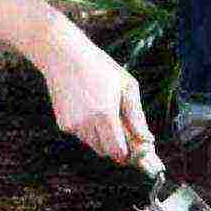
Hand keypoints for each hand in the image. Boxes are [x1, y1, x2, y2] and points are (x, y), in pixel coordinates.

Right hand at [41, 39, 154, 163]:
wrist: (63, 56)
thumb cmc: (99, 67)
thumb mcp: (126, 86)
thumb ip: (137, 117)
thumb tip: (147, 140)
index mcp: (105, 115)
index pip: (119, 152)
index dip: (128, 154)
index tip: (135, 148)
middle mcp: (86, 124)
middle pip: (106, 152)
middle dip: (116, 147)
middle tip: (123, 131)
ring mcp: (72, 125)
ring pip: (93, 145)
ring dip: (102, 138)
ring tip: (104, 113)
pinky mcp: (63, 124)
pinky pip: (81, 136)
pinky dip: (88, 129)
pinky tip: (89, 109)